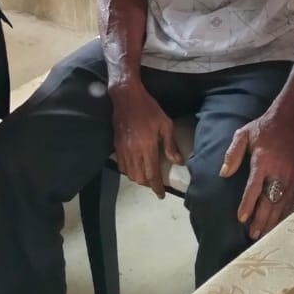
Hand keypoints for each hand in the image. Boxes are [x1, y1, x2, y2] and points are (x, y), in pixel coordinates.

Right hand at [110, 82, 181, 198]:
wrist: (126, 98)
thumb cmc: (148, 109)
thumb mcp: (165, 124)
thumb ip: (171, 145)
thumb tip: (178, 161)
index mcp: (147, 148)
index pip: (152, 175)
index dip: (157, 187)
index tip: (161, 194)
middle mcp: (134, 152)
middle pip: (139, 178)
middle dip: (148, 184)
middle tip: (155, 182)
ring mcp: (123, 150)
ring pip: (129, 174)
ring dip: (138, 178)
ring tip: (145, 175)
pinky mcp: (116, 146)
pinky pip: (121, 166)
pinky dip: (128, 171)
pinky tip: (134, 167)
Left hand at [221, 108, 293, 239]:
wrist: (289, 121)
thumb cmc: (262, 129)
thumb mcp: (242, 134)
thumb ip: (232, 154)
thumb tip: (223, 173)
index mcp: (262, 161)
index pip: (254, 187)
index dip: (248, 204)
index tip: (241, 218)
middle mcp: (277, 171)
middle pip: (269, 200)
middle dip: (261, 218)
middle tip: (253, 234)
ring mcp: (289, 176)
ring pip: (281, 203)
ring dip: (272, 220)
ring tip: (263, 234)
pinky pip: (290, 199)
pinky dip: (284, 212)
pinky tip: (278, 222)